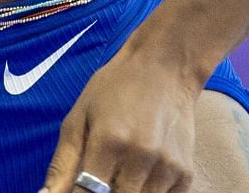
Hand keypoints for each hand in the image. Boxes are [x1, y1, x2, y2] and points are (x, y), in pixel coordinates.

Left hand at [39, 44, 203, 192]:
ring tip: (119, 174)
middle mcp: (140, 156)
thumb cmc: (115, 89)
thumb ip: (62, 163)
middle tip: (101, 177)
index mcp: (108, 141)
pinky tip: (140, 177)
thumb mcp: (79, 117)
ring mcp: (167, 167)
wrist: (165, 67)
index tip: (76, 190)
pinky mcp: (186, 174)